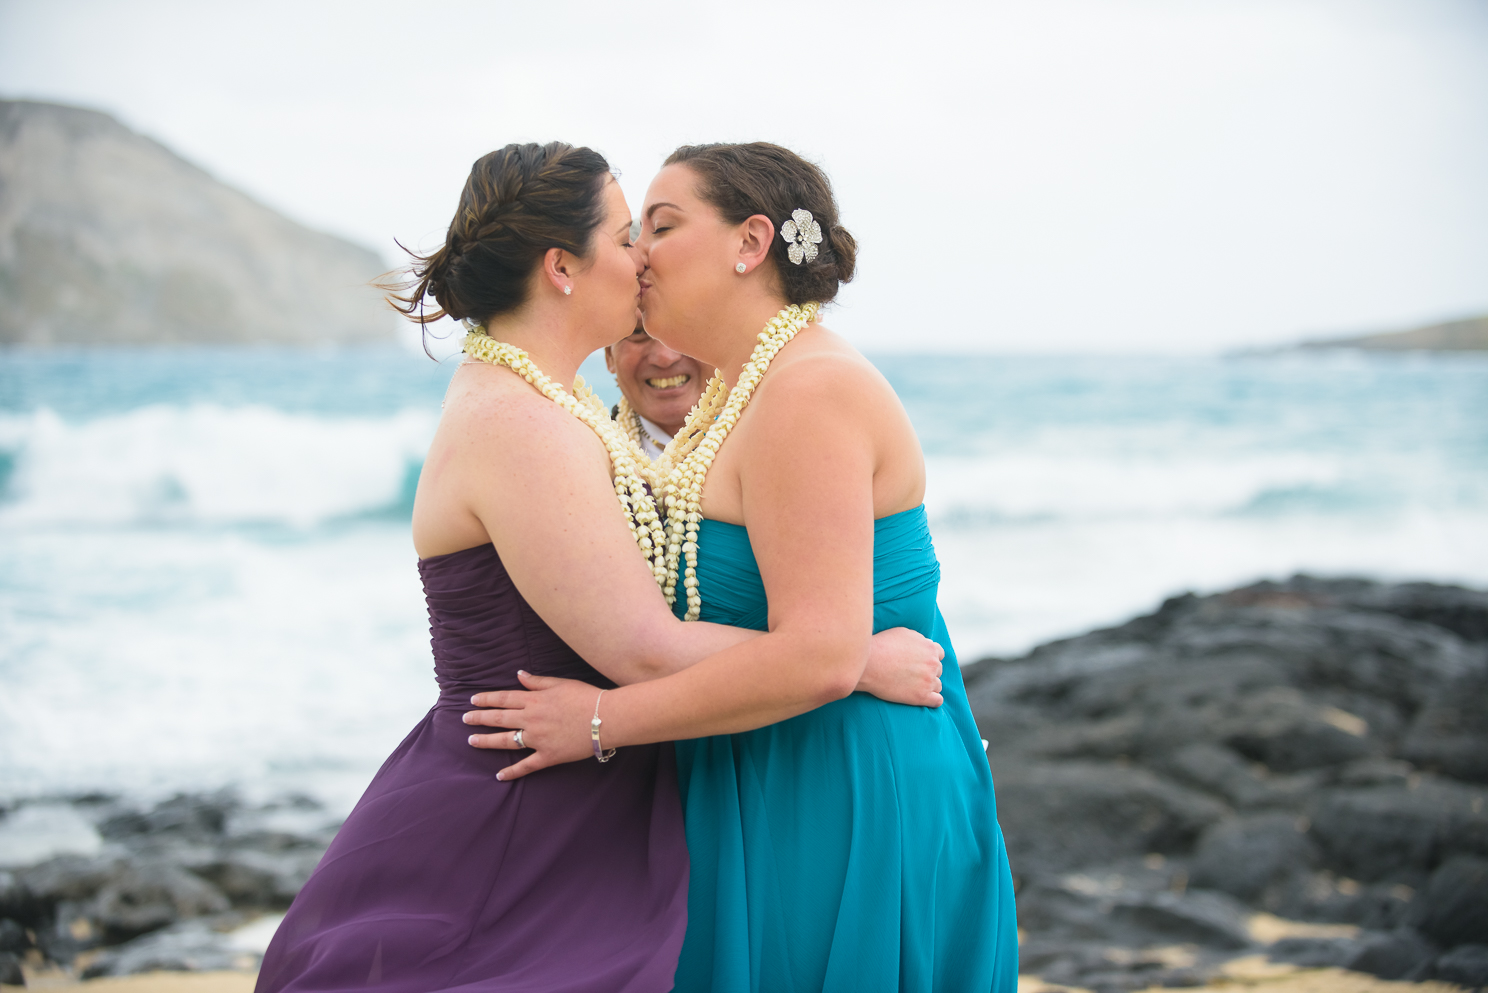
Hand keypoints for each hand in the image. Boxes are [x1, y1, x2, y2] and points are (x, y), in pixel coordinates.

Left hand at [464, 671, 604, 780]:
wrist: (605, 718)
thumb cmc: (586, 697)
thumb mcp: (561, 683)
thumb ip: (537, 682)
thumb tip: (519, 675)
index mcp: (534, 700)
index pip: (503, 698)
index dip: (486, 699)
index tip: (473, 700)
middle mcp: (531, 719)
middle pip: (499, 718)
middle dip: (479, 718)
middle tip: (465, 719)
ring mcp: (537, 739)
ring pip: (506, 741)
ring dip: (487, 741)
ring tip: (472, 741)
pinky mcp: (548, 756)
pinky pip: (526, 766)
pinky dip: (512, 772)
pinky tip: (499, 776)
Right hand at [858, 627, 943, 707]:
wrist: (868, 665)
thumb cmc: (881, 646)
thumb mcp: (903, 633)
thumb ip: (919, 639)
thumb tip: (925, 643)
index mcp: (929, 648)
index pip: (939, 654)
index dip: (929, 657)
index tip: (919, 662)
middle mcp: (932, 664)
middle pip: (938, 670)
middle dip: (928, 671)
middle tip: (913, 674)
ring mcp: (928, 681)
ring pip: (938, 685)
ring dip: (929, 686)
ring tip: (914, 687)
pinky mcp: (921, 697)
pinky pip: (937, 701)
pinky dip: (933, 700)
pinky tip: (923, 698)